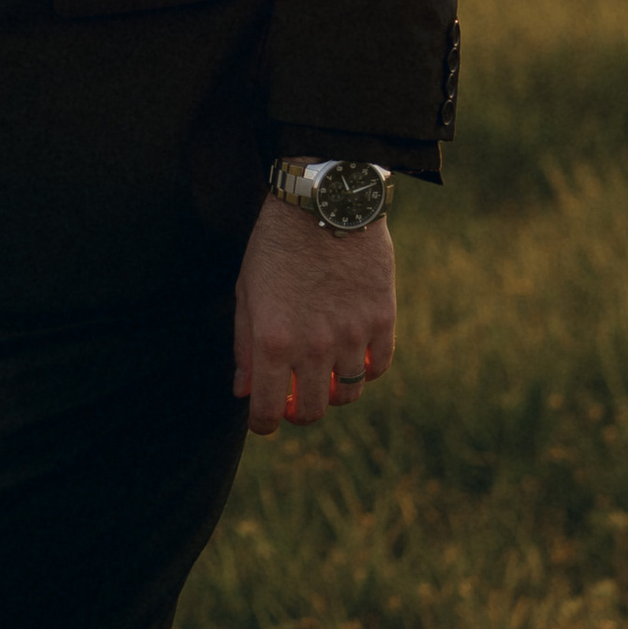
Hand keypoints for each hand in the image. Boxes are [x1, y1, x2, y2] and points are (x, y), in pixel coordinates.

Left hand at [232, 193, 392, 434]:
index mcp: (273, 341)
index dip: (264, 424)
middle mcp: (314, 346)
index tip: (264, 421)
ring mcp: (352, 334)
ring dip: (333, 391)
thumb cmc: (275, 246)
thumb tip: (245, 391)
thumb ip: (245, 346)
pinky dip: (365, 371)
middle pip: (314, 411)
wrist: (324, 204)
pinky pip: (378, 367)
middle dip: (300, 413)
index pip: (269, 410)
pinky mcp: (382, 319)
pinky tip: (352, 357)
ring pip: (348, 394)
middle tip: (295, 400)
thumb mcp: (247, 293)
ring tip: (323, 373)